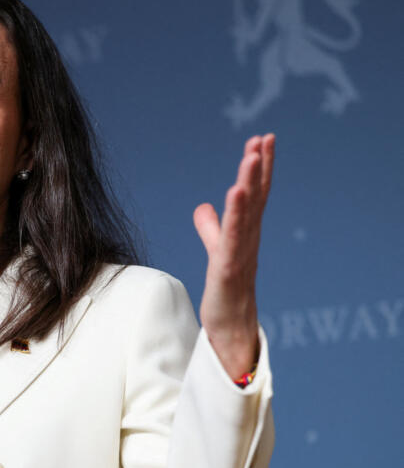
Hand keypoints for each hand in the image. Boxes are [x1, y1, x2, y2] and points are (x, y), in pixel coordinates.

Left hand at [193, 135, 274, 379]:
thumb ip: (211, 228)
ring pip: (247, 214)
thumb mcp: (216, 251)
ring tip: (251, 158)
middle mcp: (249, 240)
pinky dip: (235, 216)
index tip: (263, 139)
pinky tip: (235, 194)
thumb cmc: (227, 291)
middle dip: (259, 167)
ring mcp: (241, 254)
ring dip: (250, 184)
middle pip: (256, 197)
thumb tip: (203, 207)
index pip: (255, 193)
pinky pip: (231, 239)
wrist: (231, 329)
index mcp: (246, 233)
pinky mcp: (227, 270)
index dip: (259, 167)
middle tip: (264, 138)